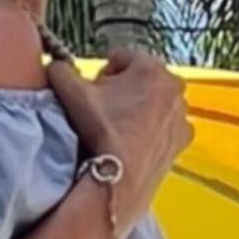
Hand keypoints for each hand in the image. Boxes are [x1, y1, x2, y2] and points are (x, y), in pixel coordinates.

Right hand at [47, 47, 191, 228]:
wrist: (119, 180)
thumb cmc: (101, 133)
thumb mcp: (71, 93)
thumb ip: (60, 69)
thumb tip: (56, 66)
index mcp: (152, 68)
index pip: (121, 58)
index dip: (103, 73)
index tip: (94, 92)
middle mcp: (174, 88)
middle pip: (141, 79)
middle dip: (123, 90)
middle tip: (104, 110)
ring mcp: (181, 116)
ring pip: (154, 103)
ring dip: (137, 110)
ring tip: (116, 128)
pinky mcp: (182, 141)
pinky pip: (163, 127)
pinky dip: (150, 131)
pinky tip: (131, 142)